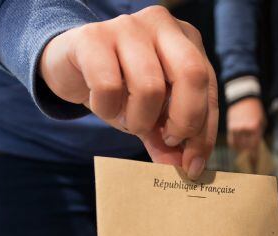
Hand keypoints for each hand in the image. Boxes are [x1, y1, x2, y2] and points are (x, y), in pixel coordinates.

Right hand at [40, 6, 217, 178]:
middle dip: (184, 120)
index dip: (204, 131)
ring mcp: (127, 26)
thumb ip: (170, 138)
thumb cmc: (118, 88)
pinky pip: (109, 86)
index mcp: (187, 40)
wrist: (68, 67)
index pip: (208, 87)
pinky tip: (103, 105)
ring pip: (150, 86)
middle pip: (192, 74)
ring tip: (127, 120)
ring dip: (139, 120)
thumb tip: (188, 168)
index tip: (192, 166)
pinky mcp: (93, 37)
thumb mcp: (150, 114)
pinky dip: (107, 109)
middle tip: (167, 140)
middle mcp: (162, 25)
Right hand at [227, 97, 265, 162]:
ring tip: (244, 144)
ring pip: (238, 146)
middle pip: (246, 148)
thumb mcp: (262, 121)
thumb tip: (255, 149)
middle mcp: (245, 129)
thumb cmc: (255, 110)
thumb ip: (258, 134)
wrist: (243, 98)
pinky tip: (238, 142)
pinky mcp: (229, 127)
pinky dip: (235, 144)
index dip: (254, 158)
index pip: (254, 147)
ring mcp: (236, 128)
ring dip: (242, 147)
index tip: (254, 166)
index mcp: (255, 127)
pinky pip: (231, 141)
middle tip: (250, 152)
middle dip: (249, 151)